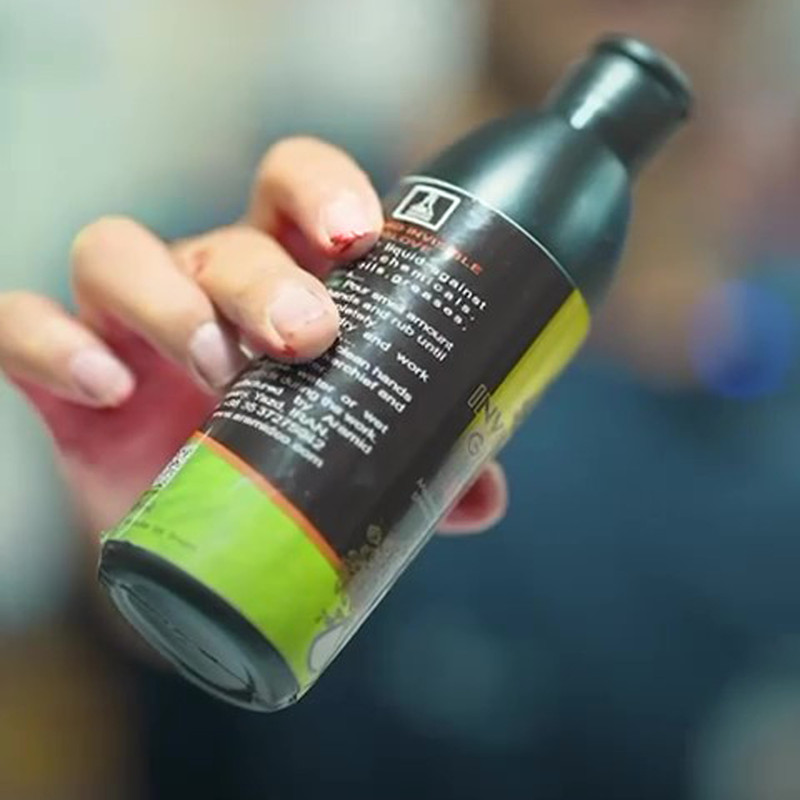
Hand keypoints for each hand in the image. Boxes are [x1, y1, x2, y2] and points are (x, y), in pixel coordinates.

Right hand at [0, 138, 506, 538]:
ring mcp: (126, 324)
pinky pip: (23, 324)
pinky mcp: (60, 374)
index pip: (292, 188)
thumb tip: (483, 495)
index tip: (360, 236)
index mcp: (281, 281)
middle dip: (262, 276)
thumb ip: (417, 466)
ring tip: (215, 373)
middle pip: (222, 236)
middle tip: (304, 338)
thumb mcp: (348, 464)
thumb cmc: (275, 471)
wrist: (195, 541)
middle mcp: (203, 285)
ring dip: (169, 302)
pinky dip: (54, 342)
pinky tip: (108, 388)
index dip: (323, 190)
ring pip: (115, 252)